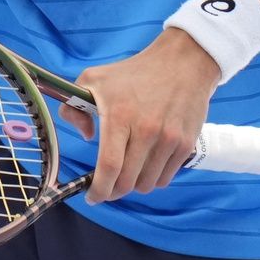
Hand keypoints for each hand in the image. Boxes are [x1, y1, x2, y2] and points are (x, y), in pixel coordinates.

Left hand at [60, 28, 220, 203]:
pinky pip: (165, 178)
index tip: (92, 197)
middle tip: (107, 185)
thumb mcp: (94, 79)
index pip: (109, 166)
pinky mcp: (186, 144)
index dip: (99, 189)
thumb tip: (85, 136)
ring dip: (134, 184)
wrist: (182, 63)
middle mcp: (146, 130)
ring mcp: (169, 139)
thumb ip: (74, 107)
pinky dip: (153, 178)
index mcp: (120, 115)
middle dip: (113, 190)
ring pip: (146, 184)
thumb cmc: (134, 72)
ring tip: (129, 170)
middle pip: (127, 182)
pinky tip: (146, 163)